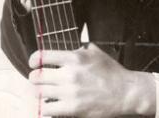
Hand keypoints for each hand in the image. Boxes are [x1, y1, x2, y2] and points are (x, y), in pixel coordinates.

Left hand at [29, 43, 155, 117]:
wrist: (125, 92)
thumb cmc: (112, 72)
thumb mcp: (96, 53)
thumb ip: (81, 49)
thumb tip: (71, 47)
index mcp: (74, 58)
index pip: (43, 56)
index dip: (34, 60)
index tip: (33, 63)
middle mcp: (70, 74)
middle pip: (37, 76)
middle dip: (35, 78)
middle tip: (38, 79)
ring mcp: (70, 93)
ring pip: (40, 93)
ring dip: (40, 93)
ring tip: (45, 92)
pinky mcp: (72, 109)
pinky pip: (47, 109)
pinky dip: (46, 107)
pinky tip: (51, 105)